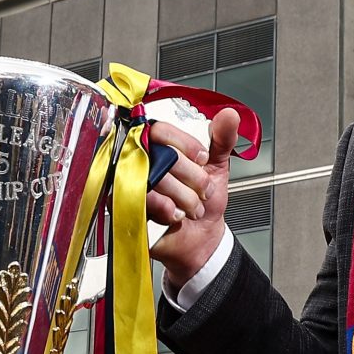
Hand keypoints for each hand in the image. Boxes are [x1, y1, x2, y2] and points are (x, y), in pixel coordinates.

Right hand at [146, 107, 240, 288]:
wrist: (202, 238)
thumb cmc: (204, 201)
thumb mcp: (217, 167)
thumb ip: (222, 140)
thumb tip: (229, 115)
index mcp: (161, 147)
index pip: (160, 130)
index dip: (184, 143)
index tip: (203, 159)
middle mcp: (142, 162)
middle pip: (159, 155)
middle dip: (191, 176)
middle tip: (203, 190)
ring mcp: (131, 184)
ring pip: (154, 178)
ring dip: (183, 196)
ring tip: (192, 206)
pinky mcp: (124, 207)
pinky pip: (142, 201)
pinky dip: (166, 208)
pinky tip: (176, 215)